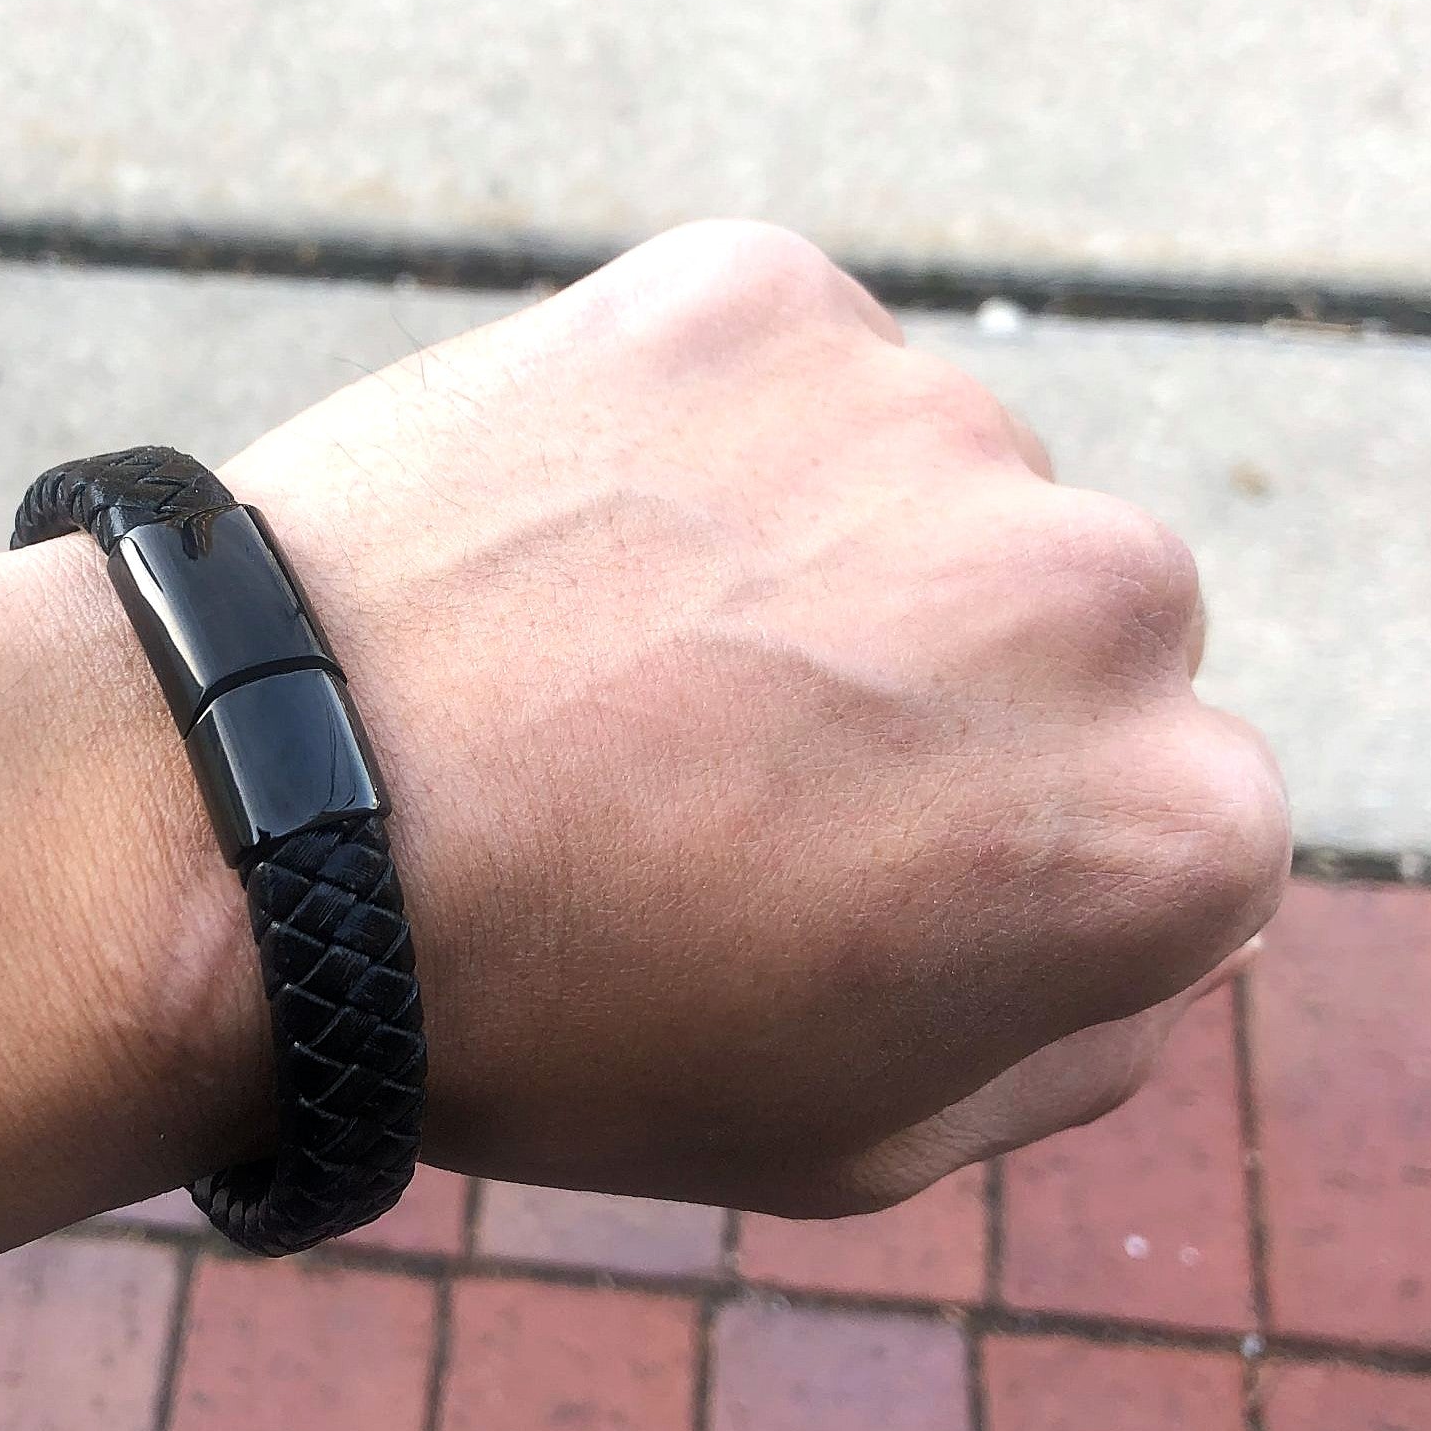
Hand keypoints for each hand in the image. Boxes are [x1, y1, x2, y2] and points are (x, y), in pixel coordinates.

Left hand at [219, 222, 1288, 1214]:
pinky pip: (782, 375)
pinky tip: (579, 540)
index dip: (993, 844)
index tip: (857, 857)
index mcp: (1167, 825)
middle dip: (941, 682)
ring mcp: (928, 421)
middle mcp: (1104, 596)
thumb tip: (1143, 917)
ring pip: (925, 484)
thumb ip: (1071, 1028)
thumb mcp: (856, 1134)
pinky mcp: (759, 295)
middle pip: (1068, 628)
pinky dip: (708, 440)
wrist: (263, 826)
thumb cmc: (556, 1021)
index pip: (1167, 808)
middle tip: (735, 744)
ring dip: (822, 548)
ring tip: (623, 647)